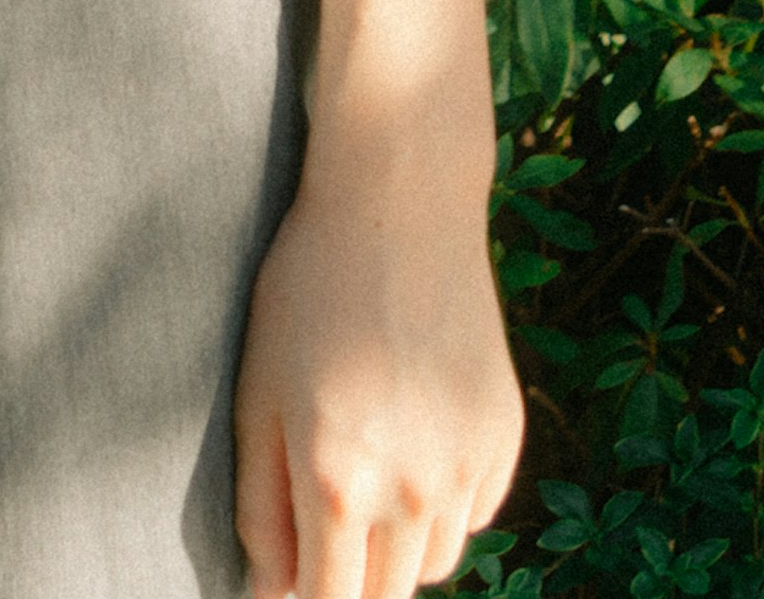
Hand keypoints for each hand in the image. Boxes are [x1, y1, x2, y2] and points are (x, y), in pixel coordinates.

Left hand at [232, 139, 525, 598]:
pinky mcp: (503, 437)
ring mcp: (466, 465)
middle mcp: (412, 489)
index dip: (308, 596)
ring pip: (434, 563)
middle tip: (328, 518)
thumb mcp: (260, 393)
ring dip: (399, 545)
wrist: (400, 203)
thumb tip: (272, 590)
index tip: (296, 573)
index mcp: (338, 482)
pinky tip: (415, 434)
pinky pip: (473, 512)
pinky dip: (443, 501)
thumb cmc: (310, 292)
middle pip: (388, 596)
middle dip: (352, 578)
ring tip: (370, 469)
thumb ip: (262, 507)